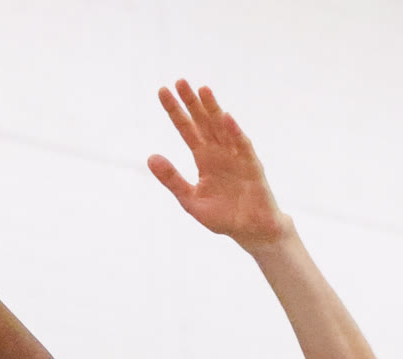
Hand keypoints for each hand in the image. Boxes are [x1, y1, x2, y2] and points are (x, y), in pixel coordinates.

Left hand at [147, 80, 289, 252]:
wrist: (251, 231)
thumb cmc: (223, 217)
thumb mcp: (190, 200)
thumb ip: (172, 179)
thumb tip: (150, 157)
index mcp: (204, 159)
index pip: (187, 129)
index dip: (176, 112)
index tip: (163, 92)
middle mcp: (219, 152)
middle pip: (203, 122)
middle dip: (192, 103)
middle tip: (179, 82)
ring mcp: (236, 156)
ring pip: (221, 128)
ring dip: (212, 109)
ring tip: (202, 90)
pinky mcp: (251, 166)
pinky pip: (242, 146)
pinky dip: (234, 132)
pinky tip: (225, 118)